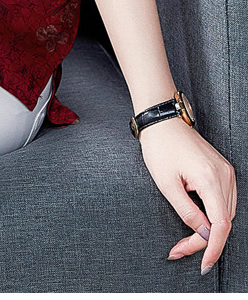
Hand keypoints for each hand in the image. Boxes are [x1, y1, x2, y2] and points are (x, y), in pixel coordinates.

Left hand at [139, 117, 236, 272]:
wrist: (161, 120)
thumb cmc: (159, 146)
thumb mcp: (166, 183)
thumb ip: (186, 211)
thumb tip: (203, 232)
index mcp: (211, 179)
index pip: (221, 225)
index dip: (212, 248)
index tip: (203, 265)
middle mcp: (224, 175)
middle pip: (223, 222)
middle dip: (204, 240)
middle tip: (180, 249)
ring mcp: (226, 171)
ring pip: (225, 213)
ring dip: (208, 229)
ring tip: (185, 238)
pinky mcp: (222, 169)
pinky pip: (224, 200)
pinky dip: (212, 214)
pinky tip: (196, 219)